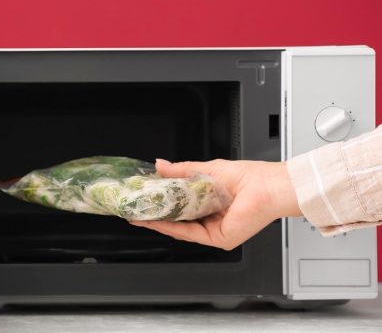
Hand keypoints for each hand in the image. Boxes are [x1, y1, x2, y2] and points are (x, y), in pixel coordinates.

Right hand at [128, 159, 301, 249]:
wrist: (267, 185)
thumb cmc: (249, 177)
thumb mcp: (206, 170)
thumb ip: (181, 170)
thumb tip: (160, 165)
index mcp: (212, 203)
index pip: (181, 207)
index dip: (162, 203)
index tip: (145, 198)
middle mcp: (213, 219)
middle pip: (179, 220)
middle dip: (156, 215)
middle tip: (137, 209)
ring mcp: (215, 230)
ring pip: (181, 229)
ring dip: (159, 222)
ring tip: (140, 215)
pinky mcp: (219, 238)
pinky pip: (190, 234)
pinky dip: (171, 228)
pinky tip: (157, 221)